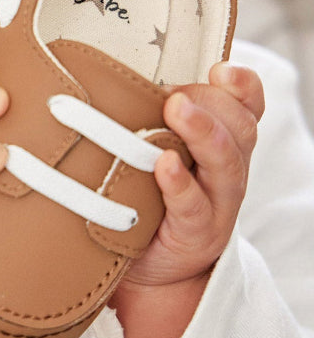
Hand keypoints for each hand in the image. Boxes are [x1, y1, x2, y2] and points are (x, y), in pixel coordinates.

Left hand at [109, 62, 264, 337]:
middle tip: (177, 93)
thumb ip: (142, 118)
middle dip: (214, 103)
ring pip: (225, 162)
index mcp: (220, 142)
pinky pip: (193, 206)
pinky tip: (165, 165)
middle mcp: (225, 169)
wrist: (147, 268)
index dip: (241, 85)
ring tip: (176, 110)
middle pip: (240, 128)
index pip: (246, 107)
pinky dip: (180, 183)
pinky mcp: (195, 233)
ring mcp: (216, 203)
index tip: (220, 69)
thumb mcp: (152, 153)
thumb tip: (91, 71)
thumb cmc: (145, 196)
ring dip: (202, 132)